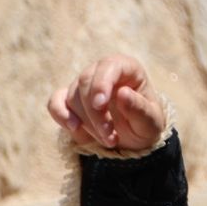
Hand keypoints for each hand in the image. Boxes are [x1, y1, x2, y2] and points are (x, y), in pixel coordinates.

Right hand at [46, 54, 167, 150]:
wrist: (133, 139)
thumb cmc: (145, 125)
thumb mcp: (151, 122)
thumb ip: (139, 109)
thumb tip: (122, 93)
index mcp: (127, 69)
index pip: (110, 65)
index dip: (102, 83)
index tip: (100, 105)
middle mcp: (103, 71)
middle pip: (86, 82)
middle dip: (95, 113)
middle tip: (110, 137)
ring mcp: (84, 85)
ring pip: (73, 97)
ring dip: (87, 123)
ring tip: (109, 140)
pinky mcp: (69, 100)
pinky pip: (55, 103)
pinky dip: (61, 115)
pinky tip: (74, 129)